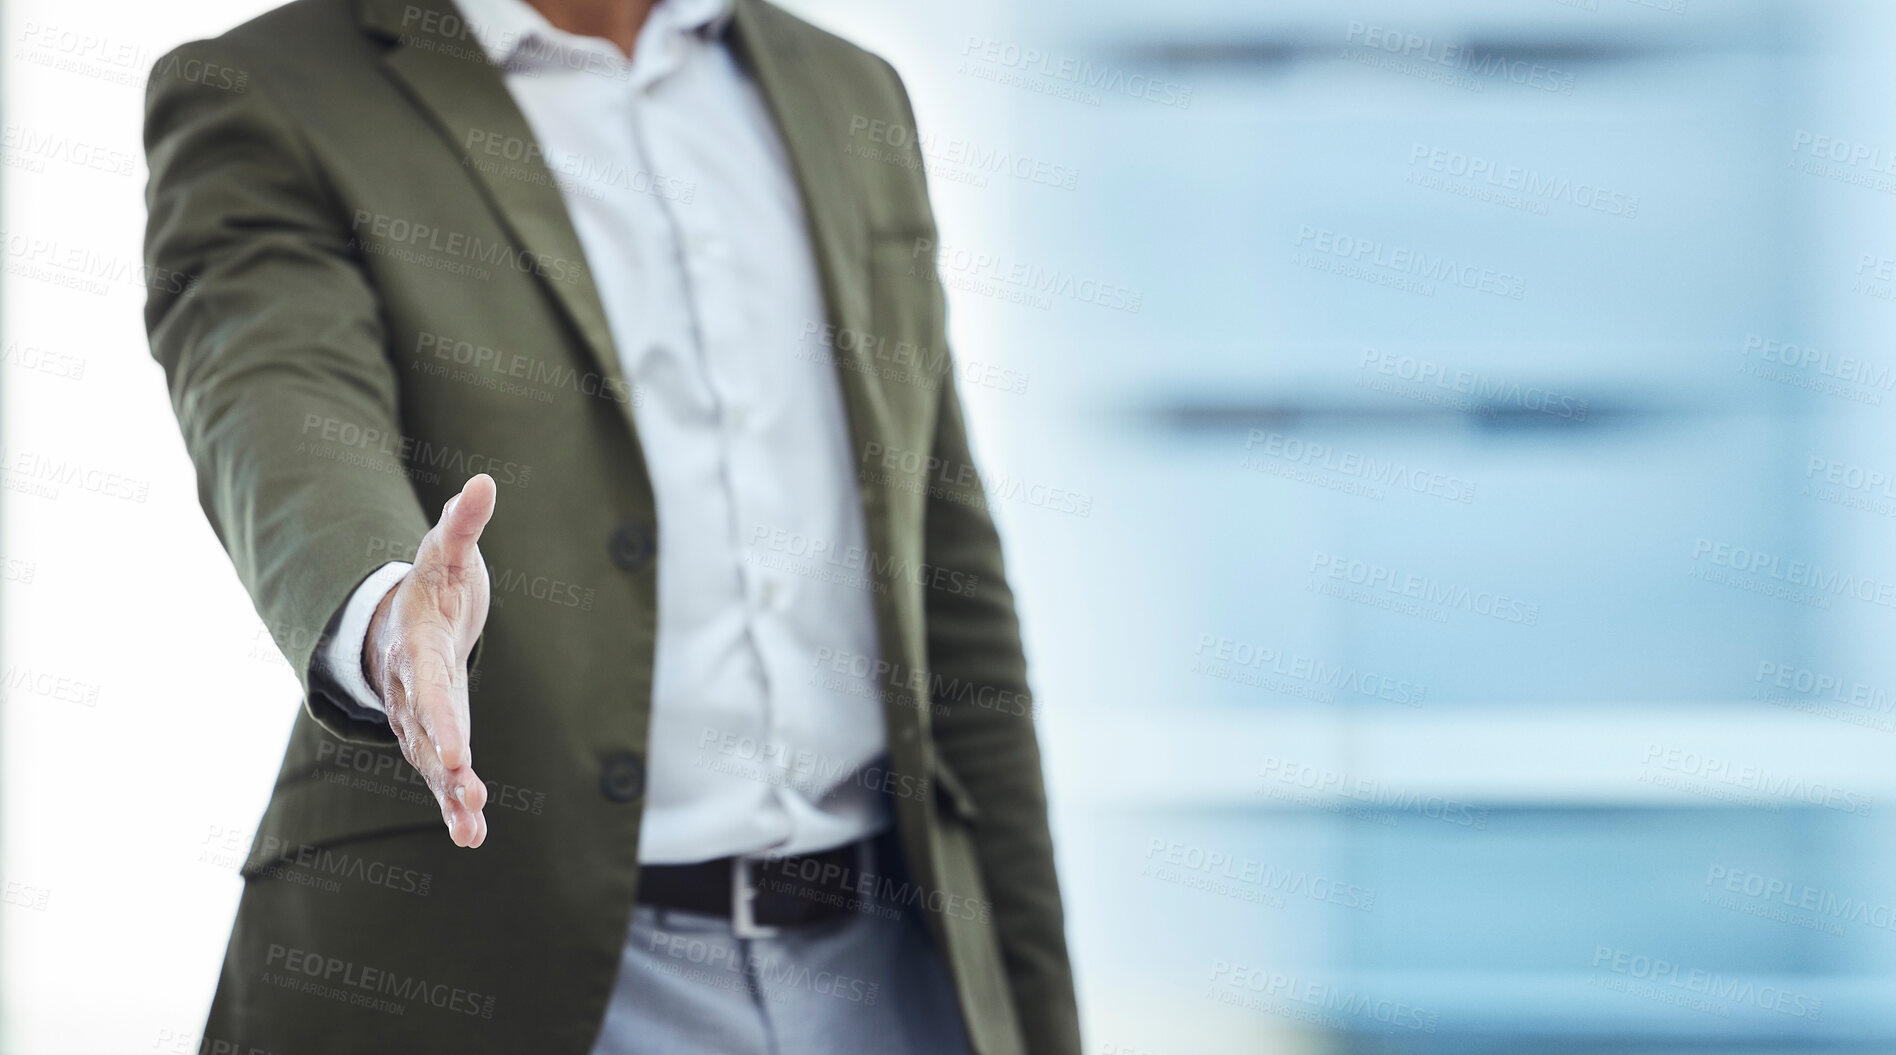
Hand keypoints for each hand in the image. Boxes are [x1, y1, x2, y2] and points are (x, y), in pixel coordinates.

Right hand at [365, 474, 495, 847]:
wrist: (398, 616)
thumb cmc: (433, 582)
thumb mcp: (447, 551)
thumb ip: (462, 523)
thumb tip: (484, 483)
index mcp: (418, 647)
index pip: (432, 689)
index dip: (445, 721)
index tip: (461, 753)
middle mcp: (412, 690)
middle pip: (429, 732)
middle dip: (447, 765)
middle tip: (468, 793)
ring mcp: (418, 718)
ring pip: (432, 761)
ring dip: (451, 795)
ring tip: (472, 830)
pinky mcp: (433, 736)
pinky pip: (441, 773)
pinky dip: (455, 804)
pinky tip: (472, 836)